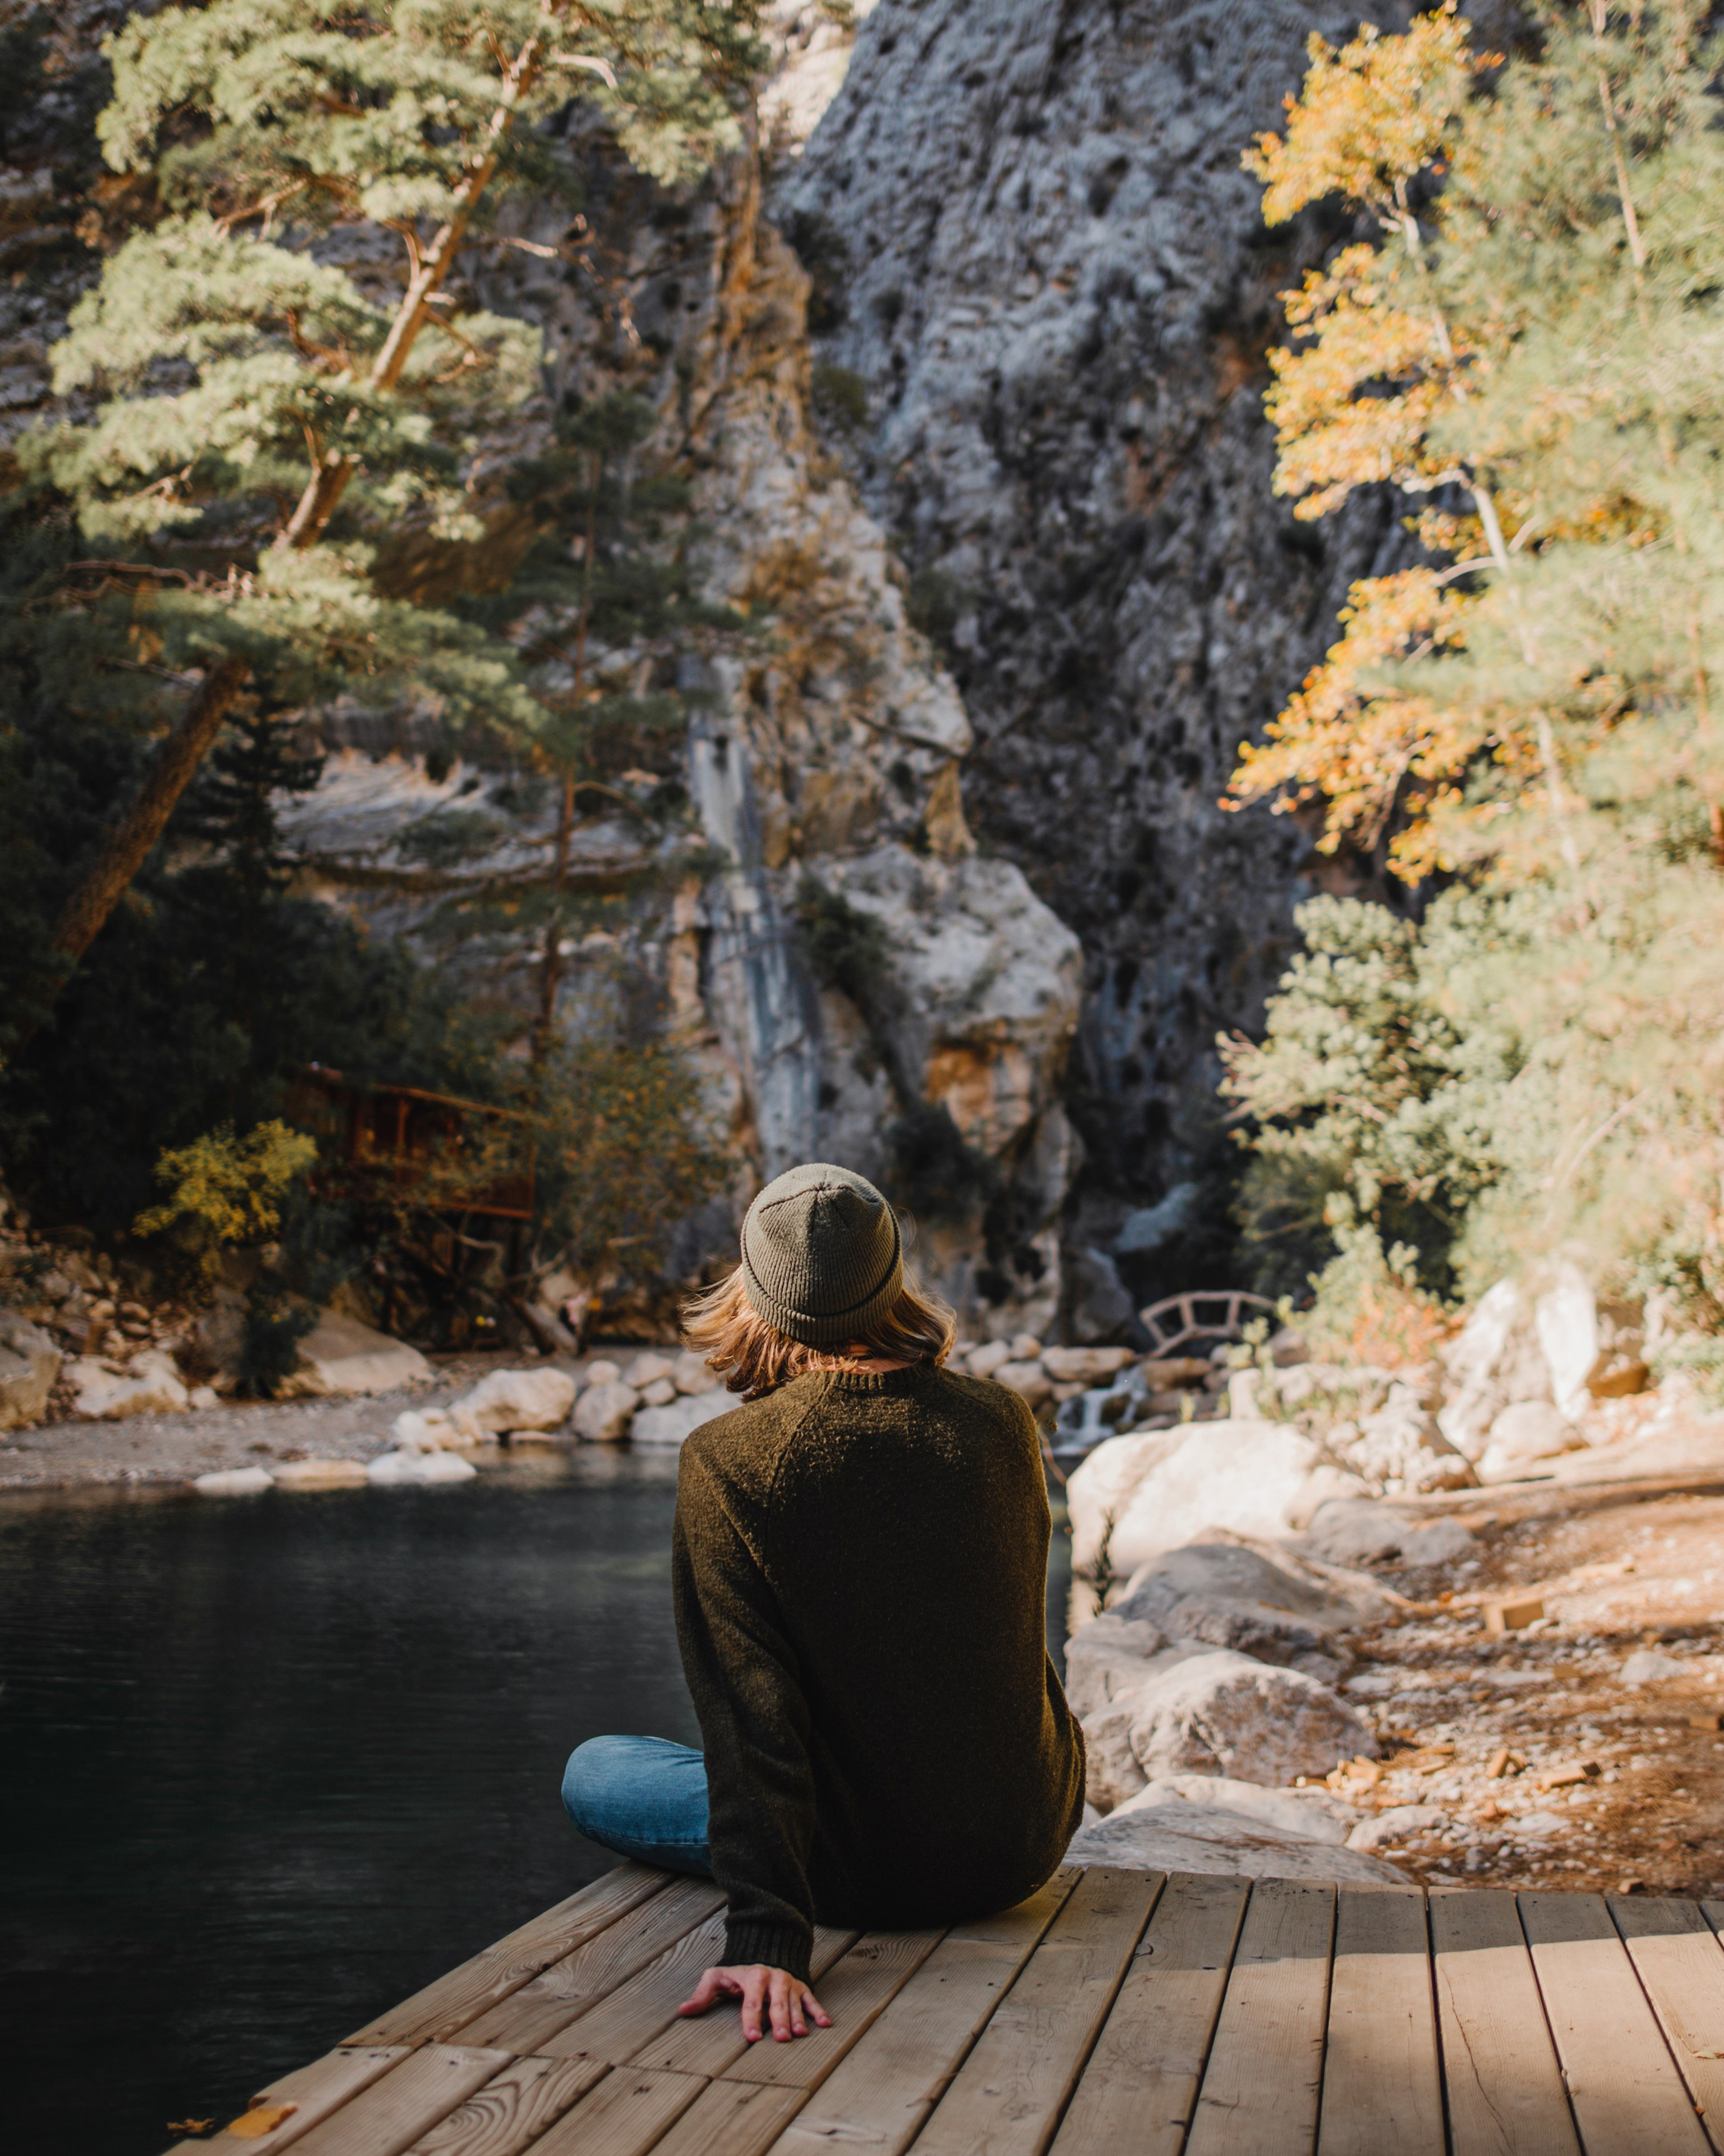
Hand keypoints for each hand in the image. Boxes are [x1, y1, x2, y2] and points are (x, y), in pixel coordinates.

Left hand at [677, 1963, 832, 2042]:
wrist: (763, 1951)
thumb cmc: (736, 1973)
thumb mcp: (717, 1978)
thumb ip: (702, 1995)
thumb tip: (683, 2011)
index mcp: (753, 1977)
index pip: (751, 2001)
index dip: (750, 2020)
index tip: (751, 2038)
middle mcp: (773, 1978)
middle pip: (776, 2003)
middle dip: (778, 2020)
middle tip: (781, 2039)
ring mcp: (789, 1982)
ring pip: (794, 2002)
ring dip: (798, 2018)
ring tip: (800, 2034)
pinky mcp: (801, 1986)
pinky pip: (811, 1999)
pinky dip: (818, 2010)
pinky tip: (825, 2024)